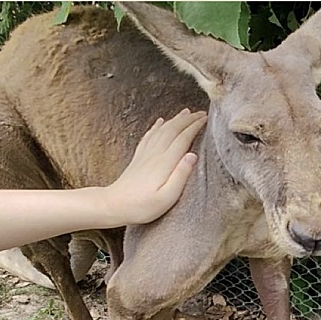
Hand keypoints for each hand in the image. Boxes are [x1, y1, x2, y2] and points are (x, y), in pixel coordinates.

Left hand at [104, 108, 207, 223]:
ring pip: (161, 130)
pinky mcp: (138, 158)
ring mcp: (145, 154)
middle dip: (188, 119)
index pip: (183, 138)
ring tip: (185, 112)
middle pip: (173, 130)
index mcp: (165, 163)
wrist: (114, 205)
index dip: (195, 127)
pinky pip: (149, 136)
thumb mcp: (167, 197)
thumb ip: (181, 176)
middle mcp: (155, 154)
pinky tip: (160, 122)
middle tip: (201, 112)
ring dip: (175, 119)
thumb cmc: (142, 206)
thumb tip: (193, 155)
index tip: (206, 118)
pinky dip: (156, 127)